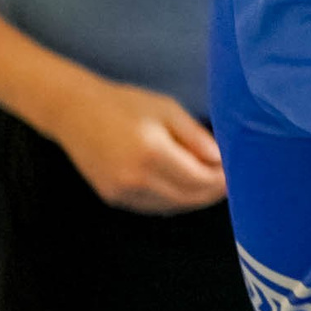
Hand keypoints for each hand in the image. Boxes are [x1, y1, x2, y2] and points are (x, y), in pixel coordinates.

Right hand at [41, 75, 226, 211]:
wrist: (75, 112)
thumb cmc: (125, 104)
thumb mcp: (167, 109)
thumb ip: (195, 136)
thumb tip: (220, 160)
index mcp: (152, 152)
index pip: (199, 179)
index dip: (221, 180)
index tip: (235, 172)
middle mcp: (136, 178)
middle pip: (188, 198)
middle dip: (212, 192)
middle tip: (229, 181)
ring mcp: (122, 192)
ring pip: (172, 206)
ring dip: (194, 198)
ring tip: (210, 183)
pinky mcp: (113, 198)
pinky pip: (153, 206)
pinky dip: (173, 200)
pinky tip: (183, 186)